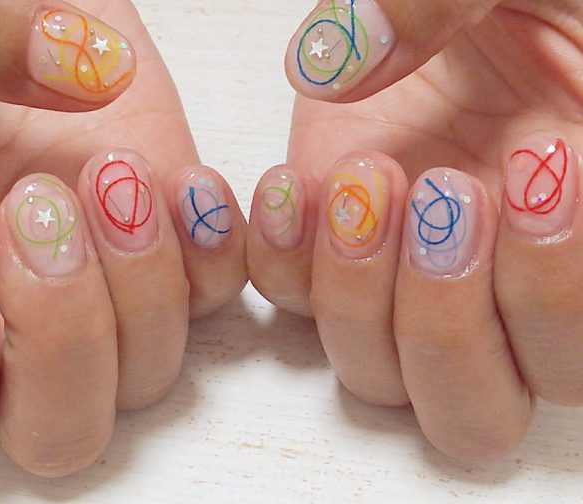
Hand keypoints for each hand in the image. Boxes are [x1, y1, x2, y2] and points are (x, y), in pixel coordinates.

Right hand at [0, 0, 246, 475]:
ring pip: (146, 373)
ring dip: (144, 290)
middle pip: (55, 427)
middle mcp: (13, 308)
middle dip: (61, 336)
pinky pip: (215, 296)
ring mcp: (102, 280)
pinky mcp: (166, 240)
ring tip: (113, 173)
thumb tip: (78, 70)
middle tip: (35, 207)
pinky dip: (217, 254)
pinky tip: (185, 182)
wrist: (13, 9)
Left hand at [249, 0, 582, 458]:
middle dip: (448, 322)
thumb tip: (339, 62)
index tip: (536, 163)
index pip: (572, 349)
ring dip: (360, 298)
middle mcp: (491, 286)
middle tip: (449, 197)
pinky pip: (294, 305)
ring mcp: (403, 275)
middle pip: (475, 408)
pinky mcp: (332, 248)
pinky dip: (281, 263)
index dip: (555, 287)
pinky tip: (290, 185)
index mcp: (570, 240)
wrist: (468, 6)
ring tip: (366, 176)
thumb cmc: (521, 1)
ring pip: (378, 376)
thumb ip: (448, 6)